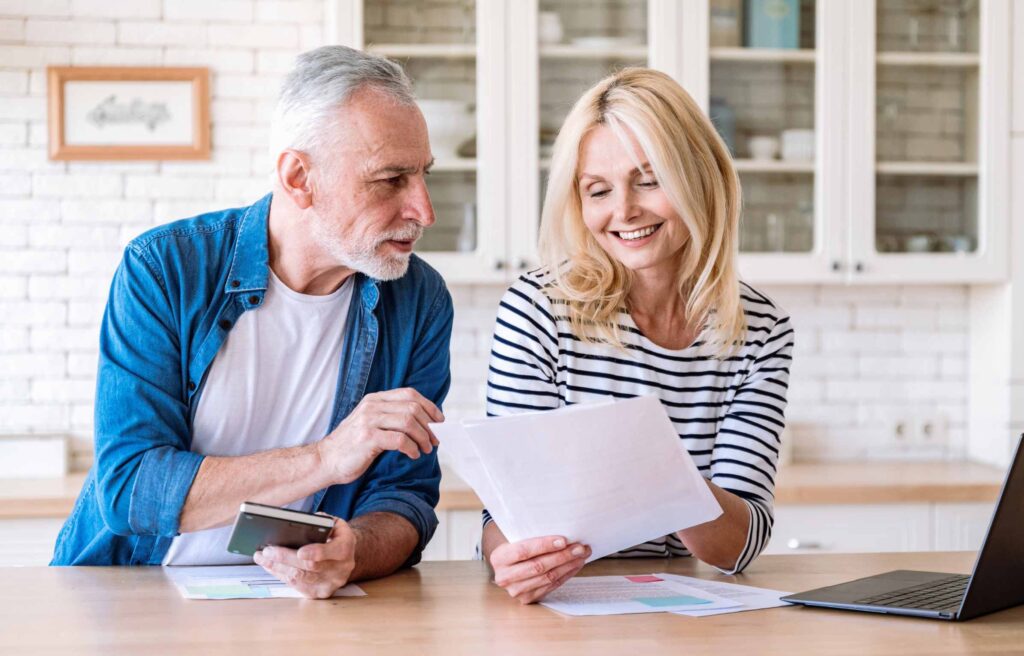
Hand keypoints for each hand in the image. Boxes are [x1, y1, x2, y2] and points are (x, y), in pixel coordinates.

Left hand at [253, 517, 356, 598]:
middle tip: (268, 550)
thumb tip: (296, 525)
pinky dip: (280, 575)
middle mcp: (341, 569)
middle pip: (310, 567)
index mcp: (346, 548)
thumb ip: (320, 522)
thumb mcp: (334, 523)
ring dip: (278, 568)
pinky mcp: (319, 593)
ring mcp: (330, 584)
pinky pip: (296, 586)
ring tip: (263, 557)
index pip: (334, 551)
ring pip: (300, 578)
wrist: (345, 556)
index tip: (300, 552)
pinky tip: (270, 566)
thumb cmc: (334, 536)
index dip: (317, 552)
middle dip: (286, 558)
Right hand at [317, 387, 443, 483]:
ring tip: (426, 449)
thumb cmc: (351, 446)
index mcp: (375, 399)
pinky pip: (400, 440)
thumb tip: (423, 421)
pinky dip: (412, 448)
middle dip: (429, 425)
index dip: (429, 406)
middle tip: (435, 440)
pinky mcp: (367, 438)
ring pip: (409, 422)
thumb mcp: (370, 423)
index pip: (409, 394)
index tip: (439, 420)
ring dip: (423, 437)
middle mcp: (372, 406)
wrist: (325, 460)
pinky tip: (413, 455)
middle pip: (413, 407)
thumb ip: (390, 417)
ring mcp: (369, 420)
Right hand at [489, 535, 590, 603]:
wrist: (507, 564)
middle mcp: (504, 576)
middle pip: (538, 566)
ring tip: (581, 555)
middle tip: (580, 547)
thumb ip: (531, 533)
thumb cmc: (515, 545)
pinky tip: (575, 565)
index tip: (564, 540)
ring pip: (547, 577)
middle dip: (562, 556)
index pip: (523, 551)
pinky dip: (566, 575)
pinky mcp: (527, 598)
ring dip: (568, 566)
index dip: (545, 545)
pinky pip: (551, 586)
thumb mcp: (515, 537)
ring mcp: (515, 590)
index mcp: (499, 557)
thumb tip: (563, 529)